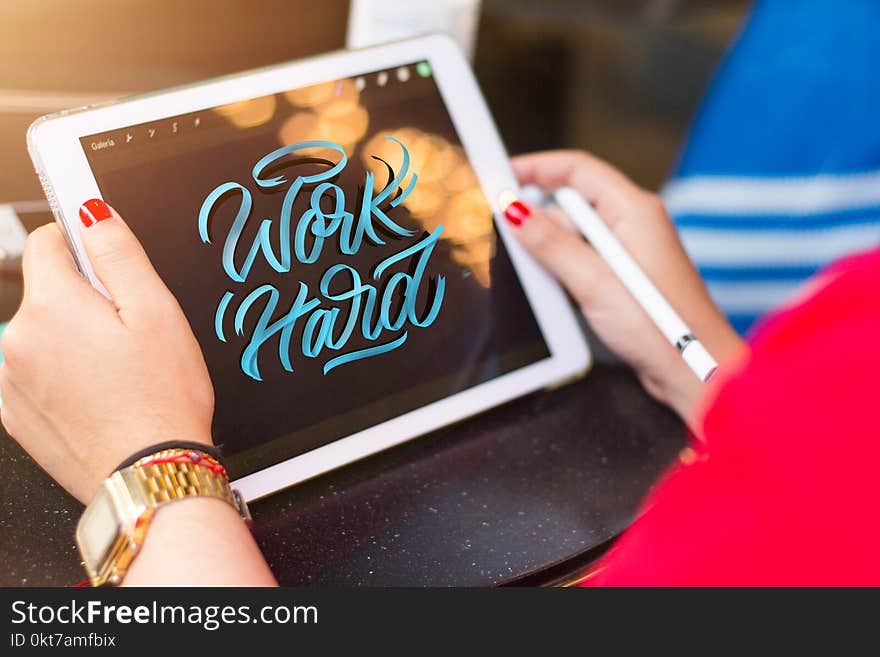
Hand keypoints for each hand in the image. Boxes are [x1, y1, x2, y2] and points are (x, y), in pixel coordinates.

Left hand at [0, 200, 213, 502]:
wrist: (149, 472)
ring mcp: (10, 380)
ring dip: (72, 339)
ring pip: (42, 334)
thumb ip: (118, 252)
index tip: (100, 251)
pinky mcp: (14, 413)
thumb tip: (92, 212)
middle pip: (47, 292)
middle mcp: (17, 340)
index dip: (81, 242)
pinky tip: (97, 393)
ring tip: (116, 370)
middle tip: (128, 332)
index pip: (47, 242)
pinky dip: (60, 375)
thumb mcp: (157, 311)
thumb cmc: (162, 398)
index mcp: (51, 306)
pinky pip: (34, 373)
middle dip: (84, 300)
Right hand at [507, 151, 743, 424]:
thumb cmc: (659, 327)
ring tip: (526, 269)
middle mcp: (633, 223)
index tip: (501, 176)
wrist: (693, 371)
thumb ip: (550, 243)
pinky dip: (563, 269)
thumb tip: (513, 210)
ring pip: (574, 236)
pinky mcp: (624, 278)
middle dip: (537, 217)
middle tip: (501, 232)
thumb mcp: (592, 281)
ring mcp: (629, 251)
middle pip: (571, 204)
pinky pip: (583, 260)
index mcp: (634, 209)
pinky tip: (551, 289)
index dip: (536, 167)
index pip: (578, 169)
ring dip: (549, 249)